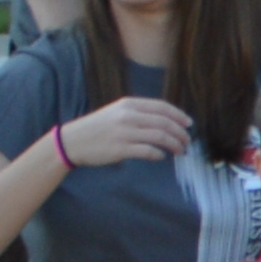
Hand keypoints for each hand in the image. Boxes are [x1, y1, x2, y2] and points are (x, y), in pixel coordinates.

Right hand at [68, 96, 195, 170]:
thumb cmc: (97, 128)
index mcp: (129, 104)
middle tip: (187, 141)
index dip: (179, 116)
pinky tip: (161, 157)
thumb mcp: (116, 112)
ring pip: (160, 137)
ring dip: (174, 144)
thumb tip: (165, 121)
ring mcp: (124, 132)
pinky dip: (159, 154)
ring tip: (180, 150)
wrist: (72, 141)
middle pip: (164, 123)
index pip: (162, 107)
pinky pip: (148, 151)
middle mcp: (128, 116)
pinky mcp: (120, 149)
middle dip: (180, 133)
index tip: (189, 124)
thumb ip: (138, 113)